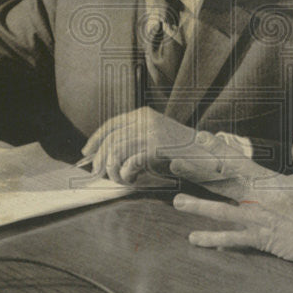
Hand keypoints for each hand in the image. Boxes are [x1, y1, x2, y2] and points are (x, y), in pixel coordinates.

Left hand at [81, 107, 202, 184]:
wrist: (206, 154)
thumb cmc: (180, 151)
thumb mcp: (155, 137)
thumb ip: (134, 139)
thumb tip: (105, 154)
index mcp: (143, 114)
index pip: (111, 124)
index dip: (96, 139)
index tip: (86, 154)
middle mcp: (145, 119)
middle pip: (111, 139)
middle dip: (100, 159)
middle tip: (96, 174)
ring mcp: (151, 132)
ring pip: (117, 152)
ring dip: (113, 170)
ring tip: (118, 179)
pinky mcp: (156, 148)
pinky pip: (130, 162)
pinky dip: (126, 173)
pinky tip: (132, 179)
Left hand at [169, 129, 292, 264]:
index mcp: (266, 181)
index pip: (237, 160)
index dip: (218, 148)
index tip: (201, 138)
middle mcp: (255, 199)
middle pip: (221, 183)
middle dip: (197, 173)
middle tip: (175, 164)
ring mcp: (254, 220)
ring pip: (220, 212)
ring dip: (198, 207)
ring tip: (177, 202)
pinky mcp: (258, 239)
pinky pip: (232, 240)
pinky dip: (214, 240)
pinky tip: (195, 239)